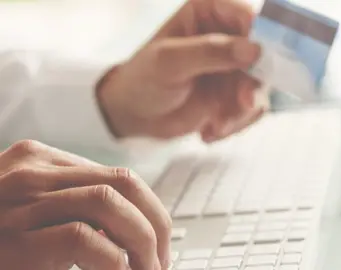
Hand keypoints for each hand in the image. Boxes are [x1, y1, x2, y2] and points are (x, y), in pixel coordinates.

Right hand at [0, 140, 171, 269]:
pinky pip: (81, 237)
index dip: (150, 209)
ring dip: (142, 242)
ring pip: (109, 203)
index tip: (160, 239)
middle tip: (162, 260)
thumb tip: (129, 230)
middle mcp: (33, 170)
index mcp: (42, 160)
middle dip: (156, 223)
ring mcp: (20, 199)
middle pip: (123, 183)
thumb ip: (74, 205)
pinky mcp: (13, 237)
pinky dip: (112, 260)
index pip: (120, 176)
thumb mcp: (34, 209)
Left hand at [97, 0, 265, 142]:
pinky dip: (235, 123)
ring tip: (216, 123)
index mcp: (208, 14)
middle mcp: (225, 38)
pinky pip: (251, 108)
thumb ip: (211, 52)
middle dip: (254, 82)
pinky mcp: (233, 94)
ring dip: (242, 109)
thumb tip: (254, 50)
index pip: (246, 15)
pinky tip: (209, 130)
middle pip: (262, 54)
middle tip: (243, 102)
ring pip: (260, 85)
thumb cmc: (143, 79)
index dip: (262, 35)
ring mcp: (231, 68)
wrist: (134, 115)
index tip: (262, 60)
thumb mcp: (170, 61)